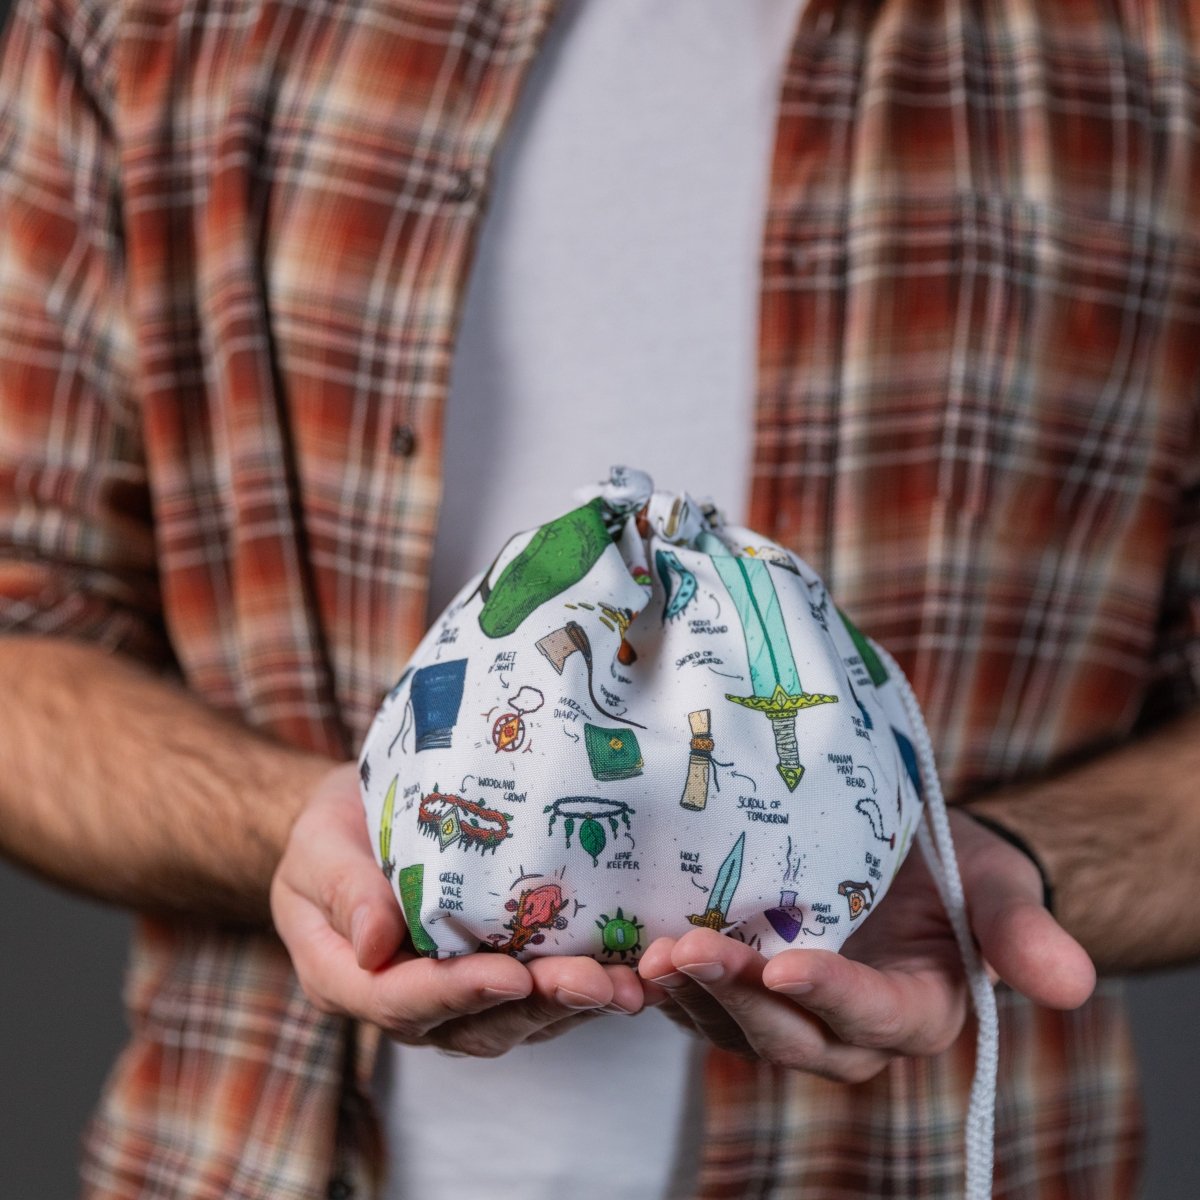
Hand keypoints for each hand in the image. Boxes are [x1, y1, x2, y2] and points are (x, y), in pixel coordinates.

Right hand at [270, 763, 647, 1054]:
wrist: (355, 822)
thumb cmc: (332, 831)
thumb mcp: (318, 847)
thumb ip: (343, 890)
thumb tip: (374, 946)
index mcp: (349, 978)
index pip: (402, 1001)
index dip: (459, 992)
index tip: (512, 975)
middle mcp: (404, 1001)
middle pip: (472, 1023)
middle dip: (537, 1007)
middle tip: (594, 983)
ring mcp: (452, 996)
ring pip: (514, 1020)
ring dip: (571, 1006)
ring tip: (627, 986)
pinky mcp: (492, 975)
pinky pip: (535, 998)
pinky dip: (581, 990)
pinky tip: (627, 972)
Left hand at [636, 810, 1095, 1082]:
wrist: (909, 855)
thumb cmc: (957, 871)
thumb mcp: (995, 886)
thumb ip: (1021, 933)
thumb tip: (1073, 984)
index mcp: (913, 1012)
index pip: (871, 1015)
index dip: (831, 995)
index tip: (787, 963)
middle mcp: (844, 1030)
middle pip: (787, 1031)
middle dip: (736, 996)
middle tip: (686, 950)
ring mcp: (788, 1011)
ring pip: (735, 1023)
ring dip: (690, 993)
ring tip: (647, 953)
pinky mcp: (745, 984)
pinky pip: (704, 997)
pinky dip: (669, 982)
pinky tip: (631, 954)